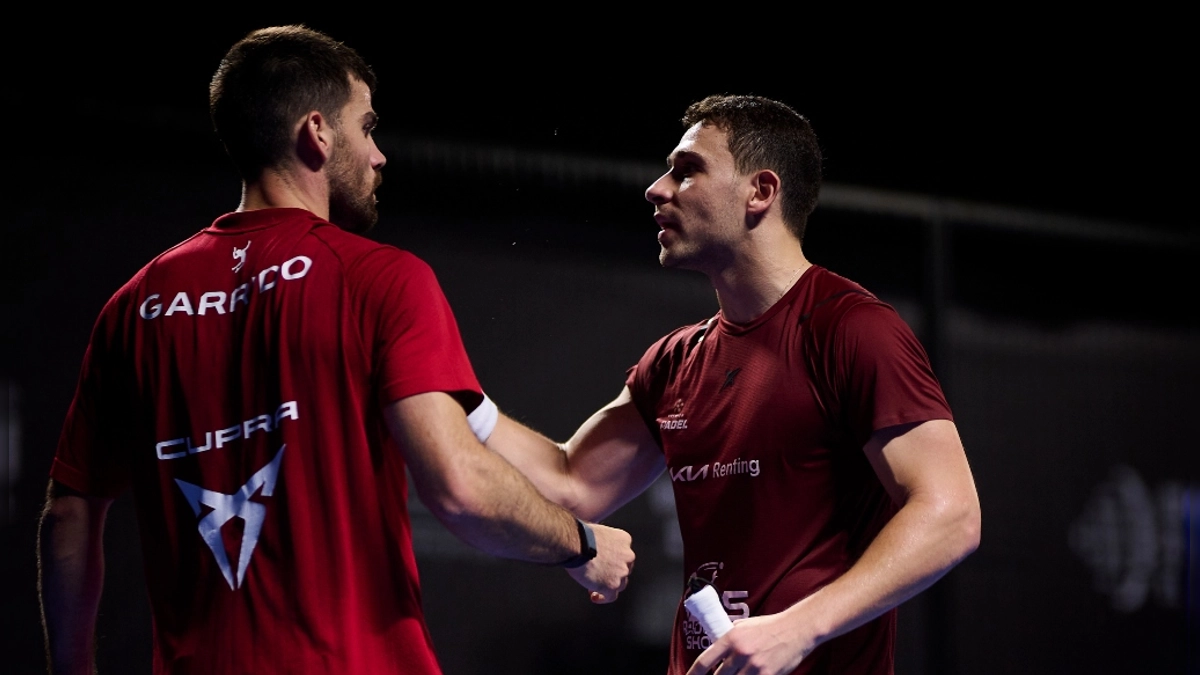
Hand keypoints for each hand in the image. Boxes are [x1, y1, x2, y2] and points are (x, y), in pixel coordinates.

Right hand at [565, 523, 633, 602]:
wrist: (576, 544)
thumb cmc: (580, 535)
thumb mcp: (596, 529)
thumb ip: (602, 539)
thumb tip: (595, 543)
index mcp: (624, 539)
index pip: (623, 553)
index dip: (613, 559)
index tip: (603, 562)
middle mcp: (627, 556)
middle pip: (623, 568)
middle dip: (612, 573)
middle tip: (598, 575)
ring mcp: (621, 572)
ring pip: (620, 583)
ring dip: (608, 586)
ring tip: (593, 587)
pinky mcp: (612, 585)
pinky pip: (611, 596)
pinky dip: (603, 598)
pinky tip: (594, 597)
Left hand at [685, 612, 811, 674]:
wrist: (796, 629)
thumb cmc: (770, 626)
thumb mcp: (744, 626)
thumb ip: (728, 638)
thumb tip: (715, 649)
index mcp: (731, 638)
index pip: (704, 661)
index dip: (693, 674)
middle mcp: (740, 653)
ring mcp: (754, 666)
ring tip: (734, 674)